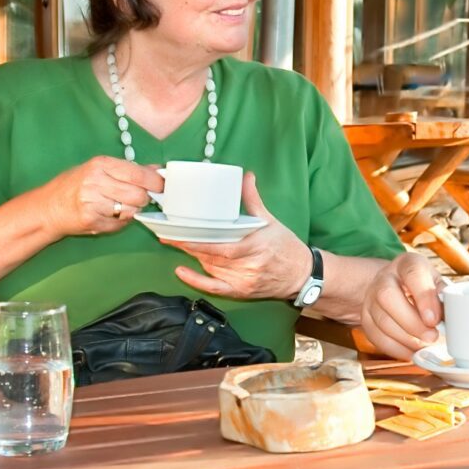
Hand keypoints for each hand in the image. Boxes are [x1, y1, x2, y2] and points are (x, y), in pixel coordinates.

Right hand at [39, 156, 163, 238]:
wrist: (47, 208)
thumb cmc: (75, 186)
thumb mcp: (99, 169)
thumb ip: (128, 169)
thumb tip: (157, 170)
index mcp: (100, 164)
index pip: (138, 174)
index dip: (156, 182)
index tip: (163, 186)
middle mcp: (96, 182)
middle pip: (139, 195)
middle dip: (144, 198)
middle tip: (137, 198)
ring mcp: (93, 203)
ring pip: (131, 211)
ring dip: (131, 210)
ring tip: (119, 206)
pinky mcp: (92, 221)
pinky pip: (120, 224)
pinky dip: (120, 222)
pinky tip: (108, 215)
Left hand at [162, 173, 311, 301]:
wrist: (302, 275)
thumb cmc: (287, 247)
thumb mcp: (272, 221)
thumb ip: (253, 200)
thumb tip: (245, 177)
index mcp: (257, 244)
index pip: (223, 244)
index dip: (199, 239)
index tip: (180, 229)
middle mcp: (249, 264)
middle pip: (212, 255)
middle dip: (188, 244)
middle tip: (167, 233)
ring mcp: (244, 280)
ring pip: (211, 268)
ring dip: (191, 256)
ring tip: (172, 243)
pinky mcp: (241, 291)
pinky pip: (215, 288)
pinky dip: (196, 281)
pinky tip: (181, 271)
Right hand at [360, 252, 442, 360]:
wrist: (397, 286)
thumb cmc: (423, 285)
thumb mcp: (436, 281)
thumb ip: (443, 294)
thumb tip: (452, 312)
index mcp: (407, 264)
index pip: (413, 274)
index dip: (424, 297)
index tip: (434, 319)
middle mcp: (385, 277)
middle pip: (388, 297)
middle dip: (411, 322)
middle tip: (432, 337)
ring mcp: (371, 297)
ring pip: (381, 320)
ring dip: (405, 339)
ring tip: (424, 345)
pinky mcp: (365, 317)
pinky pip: (375, 336)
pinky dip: (395, 349)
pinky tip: (411, 352)